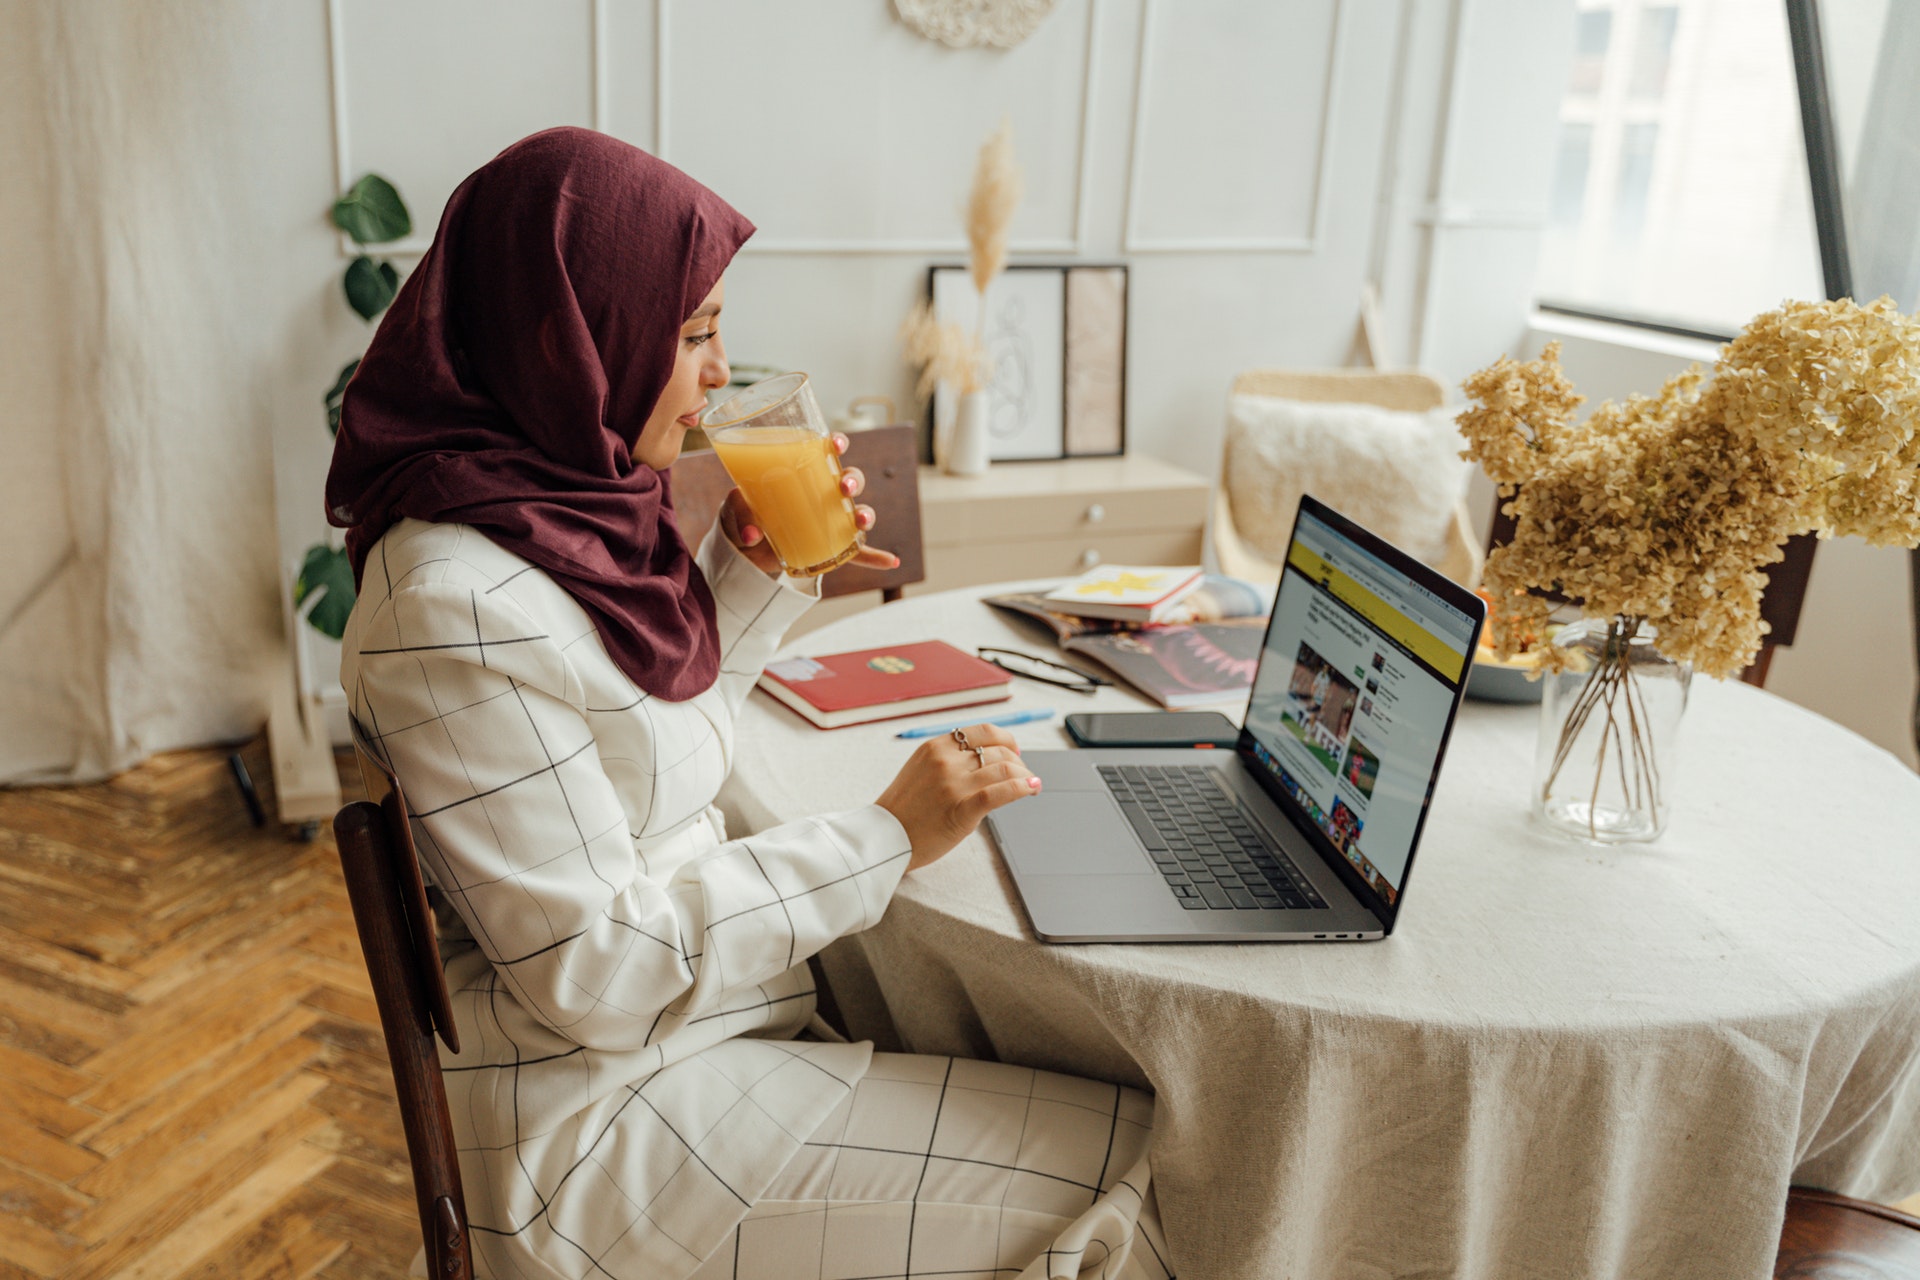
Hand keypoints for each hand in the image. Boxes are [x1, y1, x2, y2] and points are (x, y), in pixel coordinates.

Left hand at [719, 433, 902, 578]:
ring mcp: (829, 521)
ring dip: (867, 514)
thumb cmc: (742, 516)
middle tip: (844, 487)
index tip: (835, 443)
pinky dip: (875, 557)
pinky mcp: (828, 546)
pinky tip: (891, 562)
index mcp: (802, 473)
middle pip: (849, 480)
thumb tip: (751, 535)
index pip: (825, 452)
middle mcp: (822, 494)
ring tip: (862, 521)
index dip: (836, 444)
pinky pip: (857, 552)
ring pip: (857, 512)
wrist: (742, 548)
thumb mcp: (735, 511)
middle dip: (854, 480)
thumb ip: (741, 517)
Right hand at [874, 724, 1040, 870]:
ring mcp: (953, 785)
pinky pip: (1000, 792)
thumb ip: (950, 761)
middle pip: (998, 751)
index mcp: (935, 748)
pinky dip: (1022, 788)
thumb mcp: (921, 770)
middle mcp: (946, 761)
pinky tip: (1031, 789)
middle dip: (1019, 762)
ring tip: (1032, 785)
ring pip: (1005, 768)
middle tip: (1024, 775)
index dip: (1006, 740)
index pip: (984, 732)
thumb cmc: (904, 810)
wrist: (884, 839)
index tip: (1014, 752)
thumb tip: (986, 759)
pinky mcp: (961, 810)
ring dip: (1025, 776)